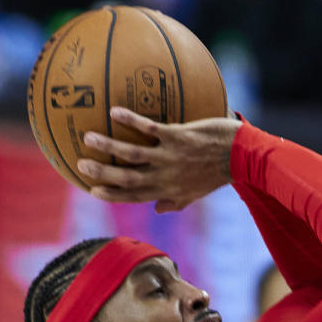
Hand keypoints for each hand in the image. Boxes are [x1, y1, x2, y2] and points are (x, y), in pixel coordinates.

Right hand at [78, 106, 242, 211]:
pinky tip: (114, 112)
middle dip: (102, 173)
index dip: (113, 195)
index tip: (93, 190)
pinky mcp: (178, 137)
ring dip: (108, 146)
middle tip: (79, 165)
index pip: (135, 196)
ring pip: (132, 155)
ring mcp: (170, 157)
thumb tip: (156, 210)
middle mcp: (166, 177)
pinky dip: (131, 121)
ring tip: (87, 137)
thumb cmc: (218, 173)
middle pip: (127, 178)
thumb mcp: (196, 194)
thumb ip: (175, 202)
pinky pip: (150, 128)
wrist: (242, 157)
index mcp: (168, 191)